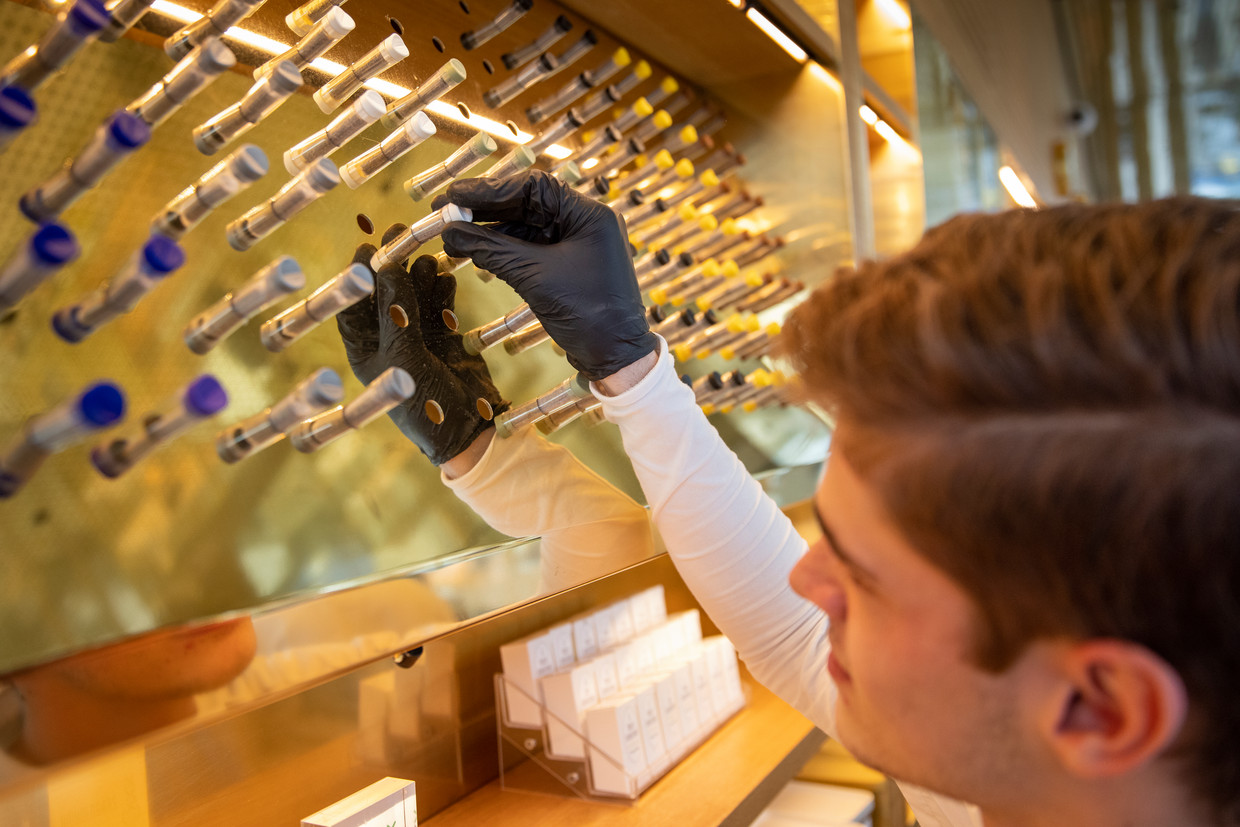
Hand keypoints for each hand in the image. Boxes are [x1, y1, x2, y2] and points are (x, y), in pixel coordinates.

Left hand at [336, 225, 507, 465]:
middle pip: (386, 294)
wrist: (470, 432)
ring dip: (421, 275)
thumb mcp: (405, 359)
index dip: (357, 276)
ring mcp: (419, 338)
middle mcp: (389, 341)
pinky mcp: (446, 337)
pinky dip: (444, 289)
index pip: (354, 307)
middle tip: (399, 234)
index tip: (365, 245)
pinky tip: (447, 274)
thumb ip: (398, 313)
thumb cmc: (426, 406)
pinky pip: (441, 305)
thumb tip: (390, 268)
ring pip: (416, 296)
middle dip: (393, 266)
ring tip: (428, 256)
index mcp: (366, 352)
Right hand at [433, 170, 657, 381]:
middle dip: (485, 209)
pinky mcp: (565, 265)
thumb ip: (493, 251)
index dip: (490, 189)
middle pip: (526, 204)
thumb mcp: (535, 277)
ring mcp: (575, 244)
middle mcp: (583, 223)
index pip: (533, 187)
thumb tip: (451, 232)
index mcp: (589, 215)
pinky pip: (528, 249)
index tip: (455, 194)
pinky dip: (501, 250)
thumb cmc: (589, 314)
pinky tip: (472, 251)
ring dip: (489, 231)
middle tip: (444, 208)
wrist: (615, 357)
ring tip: (452, 235)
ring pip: (524, 227)